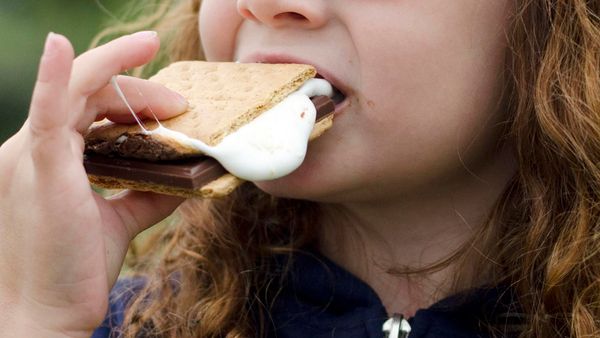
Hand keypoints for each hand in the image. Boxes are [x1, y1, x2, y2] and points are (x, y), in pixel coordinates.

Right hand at [0, 32, 185, 336]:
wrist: (48, 316)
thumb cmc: (75, 270)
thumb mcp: (119, 220)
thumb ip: (147, 192)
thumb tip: (186, 175)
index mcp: (48, 158)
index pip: (85, 105)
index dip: (128, 97)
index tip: (171, 107)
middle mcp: (32, 150)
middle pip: (85, 92)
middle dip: (137, 89)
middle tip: (180, 103)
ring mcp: (31, 157)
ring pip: (74, 91)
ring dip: (123, 78)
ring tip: (165, 81)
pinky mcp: (41, 172)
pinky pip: (45, 114)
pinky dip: (52, 76)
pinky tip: (58, 45)